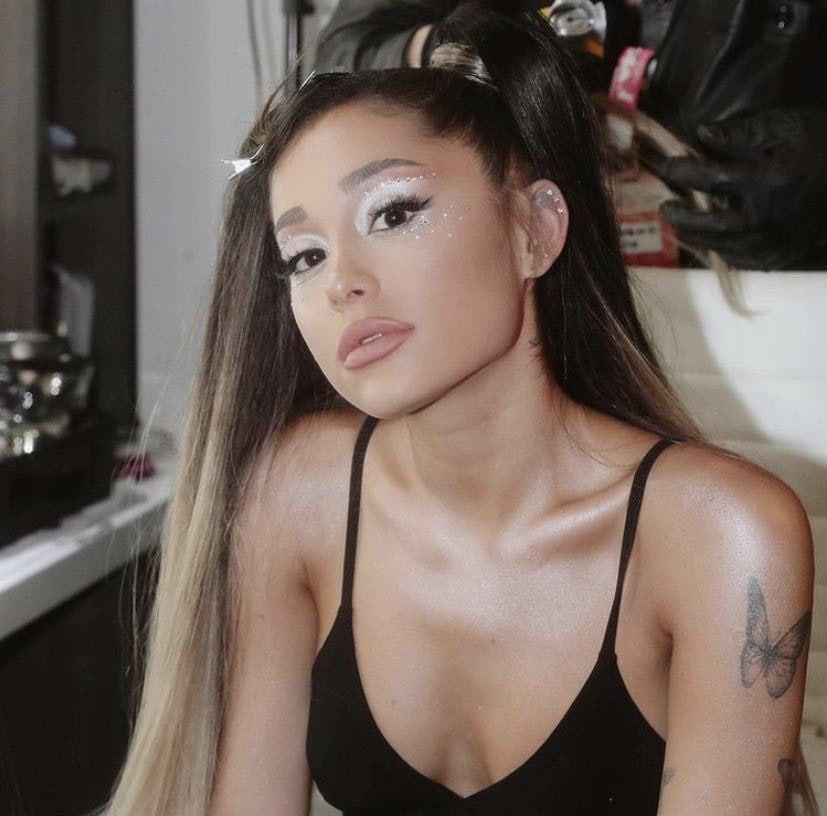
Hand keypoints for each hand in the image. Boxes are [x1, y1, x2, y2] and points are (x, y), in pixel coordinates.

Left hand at [658, 107, 826, 269]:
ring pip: (720, 246)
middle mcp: (768, 216)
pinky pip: (738, 259)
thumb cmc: (822, 146)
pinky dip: (718, 249)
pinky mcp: (778, 255)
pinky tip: (707, 238)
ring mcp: (773, 240)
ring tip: (679, 222)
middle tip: (665, 206)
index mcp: (770, 178)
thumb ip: (743, 132)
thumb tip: (702, 135)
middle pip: (709, 224)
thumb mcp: (788, 126)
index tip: (669, 166)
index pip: (712, 178)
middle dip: (680, 216)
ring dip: (693, 235)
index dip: (685, 172)